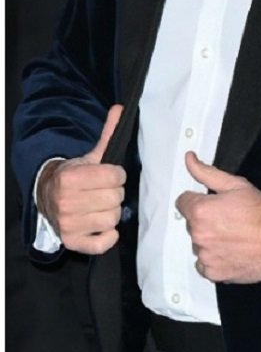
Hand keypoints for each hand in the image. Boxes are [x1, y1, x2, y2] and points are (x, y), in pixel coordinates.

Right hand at [36, 104, 125, 254]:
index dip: (116, 175)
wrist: (48, 198)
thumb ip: (108, 135)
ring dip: (111, 213)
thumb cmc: (75, 177)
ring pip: (113, 219)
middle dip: (114, 193)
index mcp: (70, 179)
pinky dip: (107, 236)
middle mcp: (66, 202)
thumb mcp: (90, 156)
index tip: (107, 176)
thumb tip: (120, 108)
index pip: (115, 177)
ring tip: (99, 206)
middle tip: (102, 192)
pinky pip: (104, 243)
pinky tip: (99, 226)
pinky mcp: (72, 242)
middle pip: (116, 198)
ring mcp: (68, 224)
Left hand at [175, 152, 260, 283]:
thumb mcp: (237, 185)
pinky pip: (205, 265)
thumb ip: (207, 173)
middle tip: (229, 221)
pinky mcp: (213, 272)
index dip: (200, 201)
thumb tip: (189, 160)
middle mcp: (199, 235)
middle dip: (206, 221)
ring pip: (199, 245)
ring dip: (210, 241)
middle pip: (192, 225)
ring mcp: (205, 256)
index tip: (214, 205)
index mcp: (200, 211)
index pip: (183, 202)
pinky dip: (215, 259)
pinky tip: (232, 251)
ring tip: (233, 237)